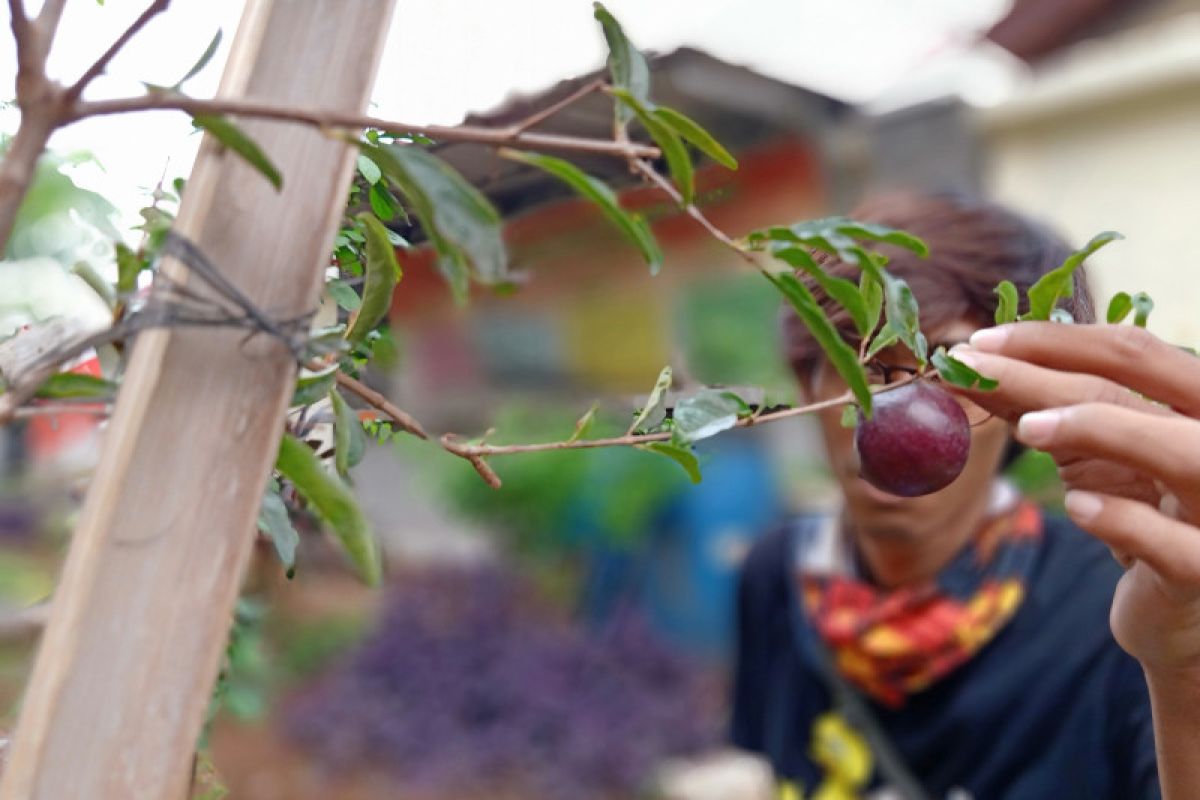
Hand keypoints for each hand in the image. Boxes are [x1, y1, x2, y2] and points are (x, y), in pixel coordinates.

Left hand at [950, 322, 1199, 676]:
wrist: (1182, 611)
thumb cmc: (1140, 512)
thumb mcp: (1092, 454)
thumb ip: (1047, 410)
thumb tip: (975, 366)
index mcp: (1197, 406)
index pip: (1135, 351)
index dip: (1054, 339)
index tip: (979, 341)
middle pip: (1140, 388)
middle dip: (1045, 370)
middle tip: (970, 368)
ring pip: (1184, 454)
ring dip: (1102, 429)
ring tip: (1026, 428)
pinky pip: (1175, 546)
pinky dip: (1124, 520)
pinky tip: (1075, 506)